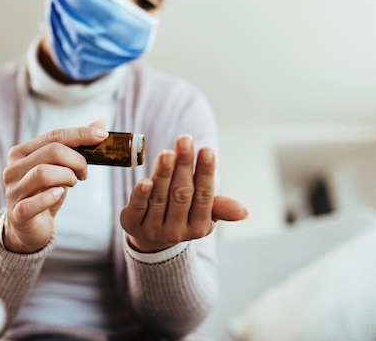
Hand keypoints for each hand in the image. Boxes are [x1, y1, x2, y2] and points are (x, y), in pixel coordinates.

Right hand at [1, 120, 107, 252]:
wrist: (27, 228)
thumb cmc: (45, 193)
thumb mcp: (60, 168)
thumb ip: (77, 145)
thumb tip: (101, 122)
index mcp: (21, 152)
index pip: (54, 135)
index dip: (80, 134)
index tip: (103, 136)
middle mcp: (13, 168)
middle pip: (52, 151)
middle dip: (78, 159)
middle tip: (84, 173)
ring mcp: (13, 190)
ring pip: (44, 173)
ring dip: (67, 176)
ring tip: (72, 183)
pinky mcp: (17, 213)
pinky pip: (33, 203)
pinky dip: (51, 197)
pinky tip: (59, 194)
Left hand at [120, 135, 247, 252]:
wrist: (151, 235)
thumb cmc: (182, 214)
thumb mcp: (203, 212)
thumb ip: (219, 207)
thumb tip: (244, 212)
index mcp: (199, 227)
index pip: (204, 196)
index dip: (205, 173)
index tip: (207, 150)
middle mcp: (177, 231)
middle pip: (181, 194)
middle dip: (183, 165)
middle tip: (185, 140)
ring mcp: (153, 229)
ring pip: (160, 197)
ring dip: (164, 174)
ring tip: (167, 152)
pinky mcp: (131, 225)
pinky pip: (138, 207)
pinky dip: (141, 194)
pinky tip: (144, 180)